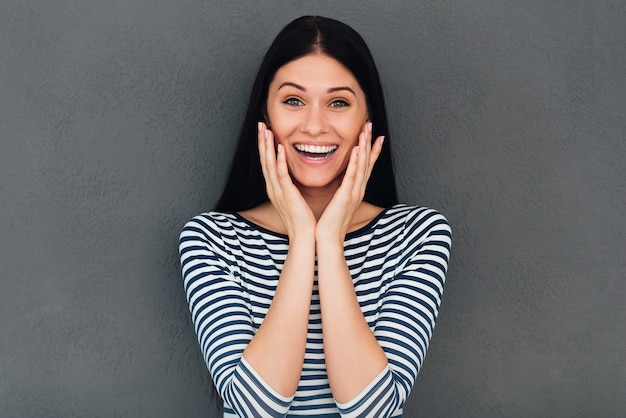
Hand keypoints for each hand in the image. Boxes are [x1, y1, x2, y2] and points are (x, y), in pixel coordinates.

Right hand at [258, 122, 316, 238]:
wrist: (305, 237)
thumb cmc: (303, 219)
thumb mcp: (295, 198)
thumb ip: (292, 186)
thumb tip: (294, 176)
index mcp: (276, 189)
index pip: (268, 163)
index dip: (265, 146)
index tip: (265, 131)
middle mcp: (273, 188)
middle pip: (264, 161)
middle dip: (262, 142)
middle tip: (260, 124)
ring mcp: (278, 192)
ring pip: (269, 165)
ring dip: (267, 147)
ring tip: (265, 130)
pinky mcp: (286, 195)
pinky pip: (281, 175)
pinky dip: (278, 161)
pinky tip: (278, 148)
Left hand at [316, 122, 383, 244]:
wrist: (327, 240)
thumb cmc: (329, 224)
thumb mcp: (337, 203)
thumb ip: (341, 191)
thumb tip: (341, 184)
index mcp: (355, 191)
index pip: (366, 166)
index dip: (372, 151)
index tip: (376, 136)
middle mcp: (358, 190)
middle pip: (367, 162)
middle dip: (370, 142)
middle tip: (371, 125)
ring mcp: (354, 193)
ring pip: (363, 165)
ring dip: (365, 147)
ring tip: (366, 130)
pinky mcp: (346, 197)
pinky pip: (352, 176)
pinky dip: (356, 162)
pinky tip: (358, 149)